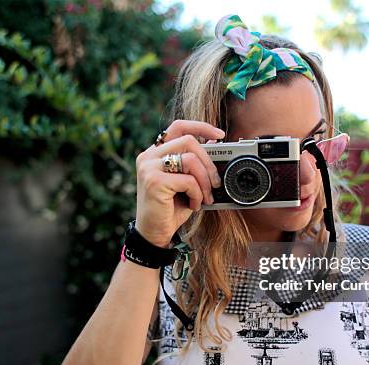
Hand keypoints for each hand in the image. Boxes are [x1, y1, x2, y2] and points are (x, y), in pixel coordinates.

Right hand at [134, 120, 224, 247]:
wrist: (154, 234)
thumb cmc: (170, 209)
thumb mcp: (186, 183)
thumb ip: (195, 163)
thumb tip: (214, 143)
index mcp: (155, 153)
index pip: (178, 126)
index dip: (201, 126)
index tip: (220, 135)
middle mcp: (148, 156)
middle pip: (188, 141)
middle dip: (208, 162)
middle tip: (215, 182)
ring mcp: (149, 167)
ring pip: (190, 159)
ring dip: (205, 180)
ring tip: (205, 197)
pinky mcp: (154, 181)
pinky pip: (188, 180)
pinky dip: (197, 194)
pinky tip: (194, 205)